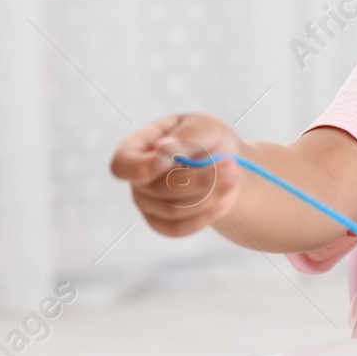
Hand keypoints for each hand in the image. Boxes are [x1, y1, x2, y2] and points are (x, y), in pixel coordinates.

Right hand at [110, 113, 243, 236]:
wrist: (226, 165)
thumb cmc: (209, 140)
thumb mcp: (205, 127)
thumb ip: (186, 135)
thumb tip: (163, 147)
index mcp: (137, 149)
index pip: (122, 165)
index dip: (144, 167)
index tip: (175, 159)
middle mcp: (137, 180)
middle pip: (158, 189)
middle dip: (200, 178)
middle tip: (231, 164)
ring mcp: (147, 205)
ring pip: (173, 210)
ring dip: (210, 194)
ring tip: (234, 176)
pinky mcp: (163, 224)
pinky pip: (180, 228)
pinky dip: (207, 214)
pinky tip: (226, 199)